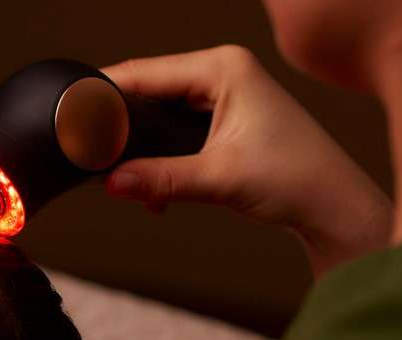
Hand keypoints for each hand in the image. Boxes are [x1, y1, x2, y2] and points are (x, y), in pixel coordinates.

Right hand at [101, 45, 392, 273]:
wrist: (333, 208)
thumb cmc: (296, 181)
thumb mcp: (219, 179)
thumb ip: (159, 179)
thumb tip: (109, 182)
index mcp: (223, 68)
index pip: (145, 74)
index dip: (104, 95)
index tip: (67, 116)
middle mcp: (221, 73)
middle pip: (147, 92)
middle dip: (120, 128)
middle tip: (87, 155)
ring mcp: (222, 95)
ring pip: (158, 115)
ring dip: (140, 149)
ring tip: (119, 178)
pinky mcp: (222, 120)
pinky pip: (172, 132)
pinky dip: (158, 160)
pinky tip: (153, 193)